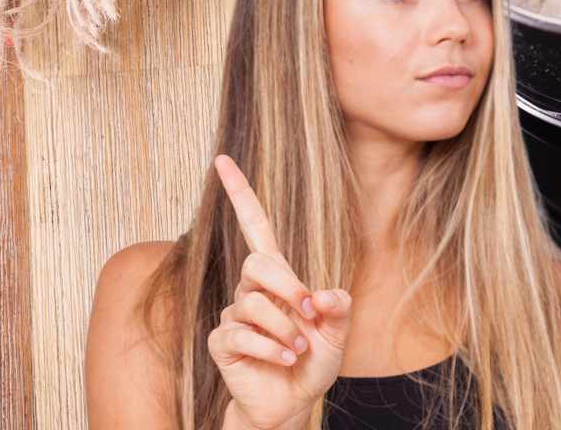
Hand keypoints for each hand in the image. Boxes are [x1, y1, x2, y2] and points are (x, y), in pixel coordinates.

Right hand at [207, 154, 352, 429]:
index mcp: (279, 277)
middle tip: (310, 315)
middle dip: (288, 286)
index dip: (240, 193)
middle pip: (257, 264)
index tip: (222, 159)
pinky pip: (241, 335)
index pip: (255, 226)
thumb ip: (338, 309)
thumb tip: (325, 295)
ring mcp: (234, 316)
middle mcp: (252, 290)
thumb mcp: (338, 333)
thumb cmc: (313, 361)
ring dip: (284, 329)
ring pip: (252, 305)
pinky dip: (271, 349)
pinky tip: (285, 359)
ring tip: (298, 349)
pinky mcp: (222, 342)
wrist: (291, 402)